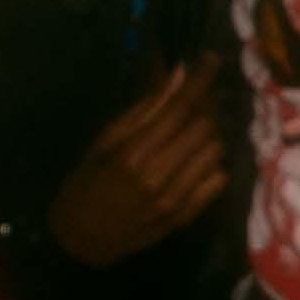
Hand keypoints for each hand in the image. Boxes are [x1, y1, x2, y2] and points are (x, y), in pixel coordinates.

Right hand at [46, 57, 226, 266]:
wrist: (81, 240)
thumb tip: (177, 76)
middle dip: (208, 104)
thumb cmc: (85, 184)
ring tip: (197, 128)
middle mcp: (159, 176)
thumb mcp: (103, 141)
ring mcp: (175, 199)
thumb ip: (143, 110)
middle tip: (200, 97)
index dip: (201, 79)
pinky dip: (213, 162)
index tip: (212, 59)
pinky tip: (197, 158)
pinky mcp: (185, 216)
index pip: (180, 108)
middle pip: (205, 127)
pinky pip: (217, 180)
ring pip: (215, 151)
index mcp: (133, 154)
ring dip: (212, 133)